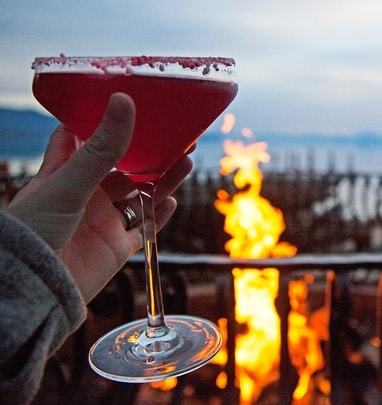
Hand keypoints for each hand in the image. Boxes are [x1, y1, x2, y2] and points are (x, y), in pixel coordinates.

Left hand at [6, 93, 191, 301]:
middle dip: (148, 149)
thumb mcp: (68, 182)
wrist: (33, 288)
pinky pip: (145, 228)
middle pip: (123, 165)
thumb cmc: (34, 230)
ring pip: (141, 194)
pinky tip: (172, 201)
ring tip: (186, 160)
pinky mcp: (116, 247)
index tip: (123, 99)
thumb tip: (124, 102)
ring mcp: (102, 221)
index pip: (81, 137)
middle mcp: (85, 194)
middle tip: (175, 132)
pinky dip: (160, 215)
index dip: (99, 119)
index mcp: (64, 173)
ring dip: (164, 178)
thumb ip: (101, 148)